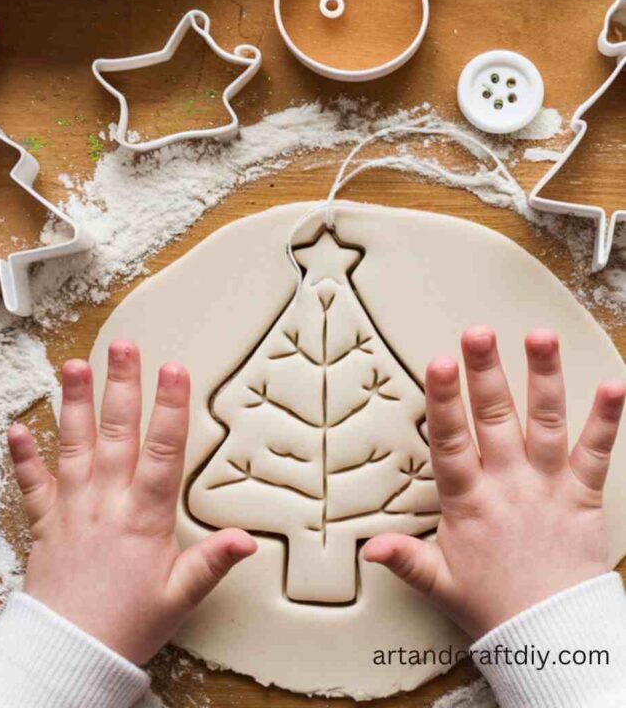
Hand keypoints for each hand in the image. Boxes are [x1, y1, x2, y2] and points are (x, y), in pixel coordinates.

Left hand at [8, 341, 255, 664]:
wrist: (69, 654)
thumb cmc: (127, 624)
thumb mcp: (180, 596)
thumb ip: (212, 562)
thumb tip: (247, 539)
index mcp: (143, 517)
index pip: (163, 451)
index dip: (171, 408)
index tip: (175, 370)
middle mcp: (106, 503)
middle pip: (117, 434)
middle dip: (122, 387)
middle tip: (125, 347)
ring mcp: (72, 508)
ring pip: (74, 446)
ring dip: (73, 405)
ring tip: (73, 367)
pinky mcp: (44, 523)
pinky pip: (32, 485)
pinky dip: (23, 458)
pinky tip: (16, 429)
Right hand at [364, 326, 625, 639]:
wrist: (552, 637)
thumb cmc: (493, 605)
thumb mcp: (439, 582)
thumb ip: (406, 557)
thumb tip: (368, 546)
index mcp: (469, 501)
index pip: (451, 441)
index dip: (444, 400)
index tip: (438, 362)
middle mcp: (509, 484)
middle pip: (495, 419)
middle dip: (485, 372)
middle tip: (478, 333)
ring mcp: (548, 486)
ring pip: (545, 423)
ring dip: (543, 378)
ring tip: (540, 336)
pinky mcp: (583, 495)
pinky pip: (597, 452)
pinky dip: (607, 419)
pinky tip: (614, 386)